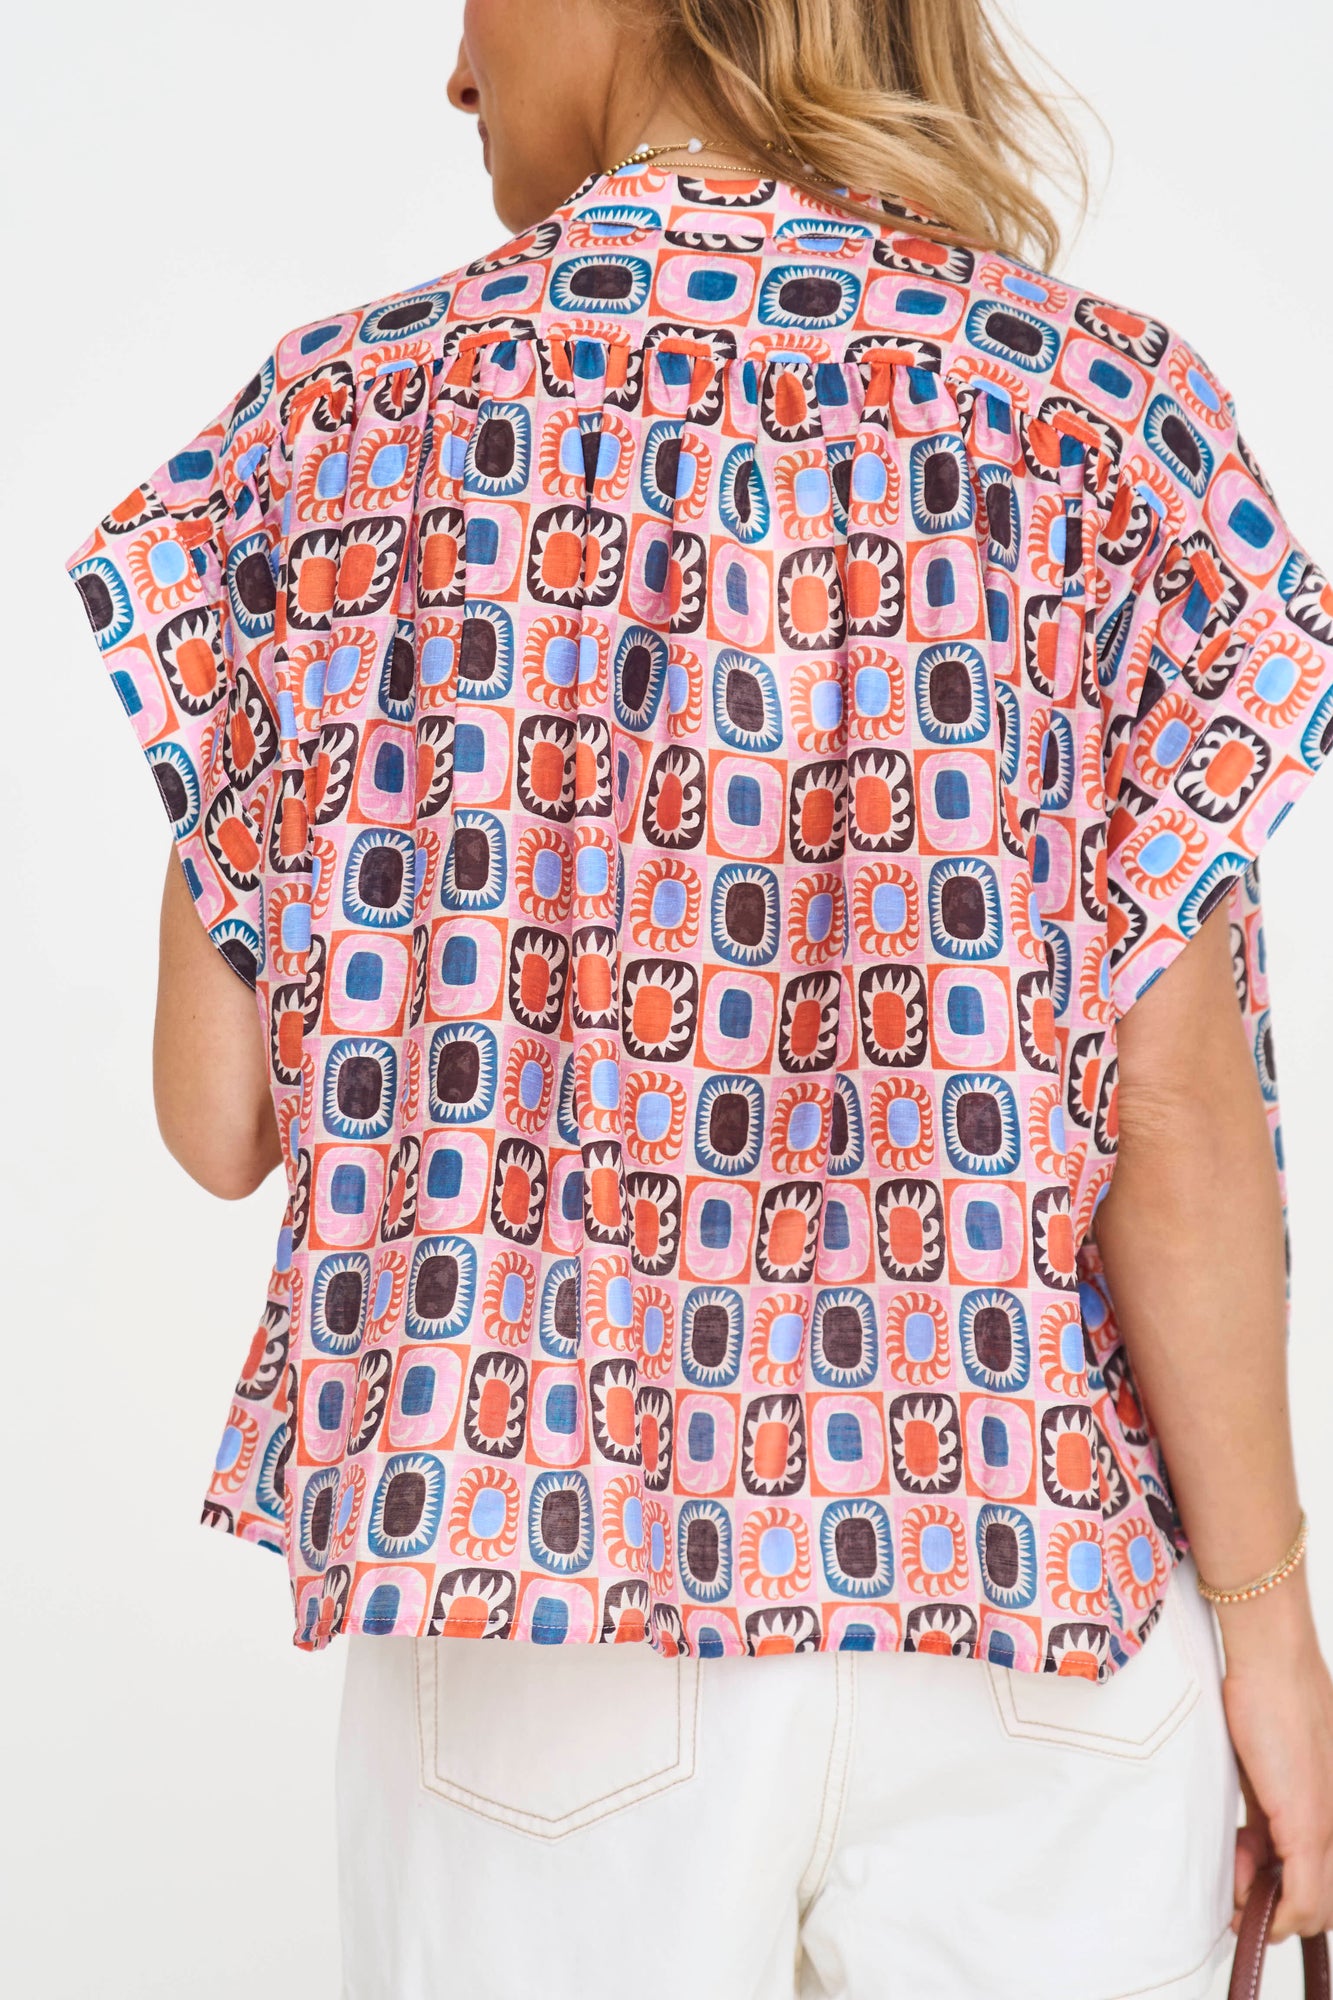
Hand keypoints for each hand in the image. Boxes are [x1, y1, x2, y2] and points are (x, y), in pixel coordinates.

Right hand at [1218, 1597, 1332, 1944]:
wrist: (1273, 1662)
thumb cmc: (1269, 1697)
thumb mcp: (1271, 1765)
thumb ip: (1272, 1805)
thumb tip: (1254, 1839)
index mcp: (1331, 1812)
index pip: (1323, 1883)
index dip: (1287, 1895)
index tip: (1250, 1883)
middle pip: (1322, 1904)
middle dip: (1275, 1908)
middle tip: (1238, 1888)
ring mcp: (1328, 1829)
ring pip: (1314, 1910)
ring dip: (1266, 1910)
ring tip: (1235, 1881)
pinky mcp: (1308, 1827)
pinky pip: (1302, 1900)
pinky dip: (1274, 1913)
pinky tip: (1242, 1890)